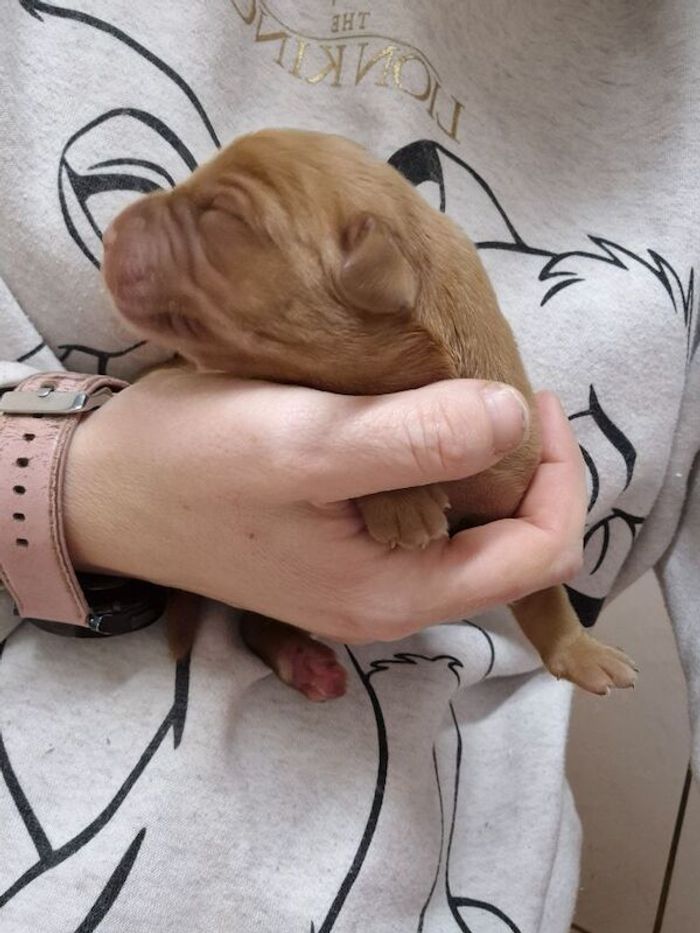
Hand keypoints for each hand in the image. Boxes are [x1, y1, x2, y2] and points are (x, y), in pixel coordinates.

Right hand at [63, 368, 584, 642]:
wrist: (99, 490)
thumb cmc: (190, 463)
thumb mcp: (302, 443)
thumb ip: (413, 438)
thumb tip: (514, 416)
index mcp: (396, 592)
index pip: (538, 553)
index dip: (558, 474)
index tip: (529, 396)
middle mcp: (390, 600)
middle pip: (511, 546)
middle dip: (525, 469)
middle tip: (496, 391)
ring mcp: (363, 581)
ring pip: (467, 530)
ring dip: (479, 465)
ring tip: (458, 397)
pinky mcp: (338, 554)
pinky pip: (421, 519)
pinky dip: (436, 469)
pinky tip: (411, 422)